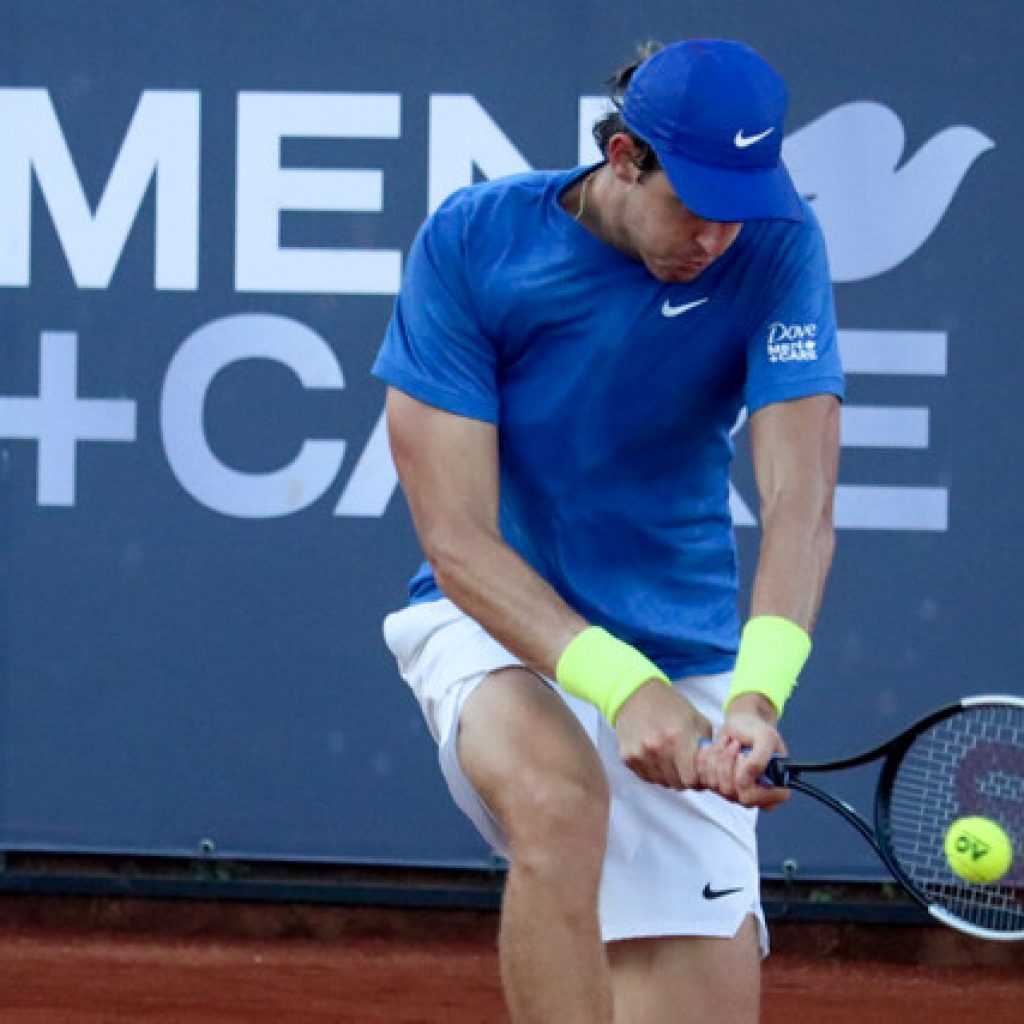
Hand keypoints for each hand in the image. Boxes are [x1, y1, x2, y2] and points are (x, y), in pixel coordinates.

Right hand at [614, 681, 711, 788]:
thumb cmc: (671, 706)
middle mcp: (657, 748)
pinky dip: (655, 772)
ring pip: (662, 783)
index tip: (700, 772)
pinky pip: (647, 777)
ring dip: (670, 776)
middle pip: (678, 784)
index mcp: (678, 737)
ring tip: (672, 758)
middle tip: (687, 765)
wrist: (636, 694)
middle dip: (686, 778)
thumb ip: (709, 747)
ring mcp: (639, 754)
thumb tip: (715, 771)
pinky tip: (657, 756)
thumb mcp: (697, 720)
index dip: (699, 779)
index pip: (692, 779)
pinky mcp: (627, 757)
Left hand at [697, 692, 791, 809]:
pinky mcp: (718, 786)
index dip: (745, 781)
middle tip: (735, 744)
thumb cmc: (757, 730)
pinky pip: (704, 779)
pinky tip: (716, 747)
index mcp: (776, 791)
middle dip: (729, 763)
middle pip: (731, 792)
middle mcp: (756, 797)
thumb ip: (759, 761)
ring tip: (727, 743)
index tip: (743, 757)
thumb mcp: (766, 738)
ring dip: (718, 758)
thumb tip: (742, 782)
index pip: (756, 801)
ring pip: (716, 785)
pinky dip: (707, 758)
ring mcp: (736, 793)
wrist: (740, 723)